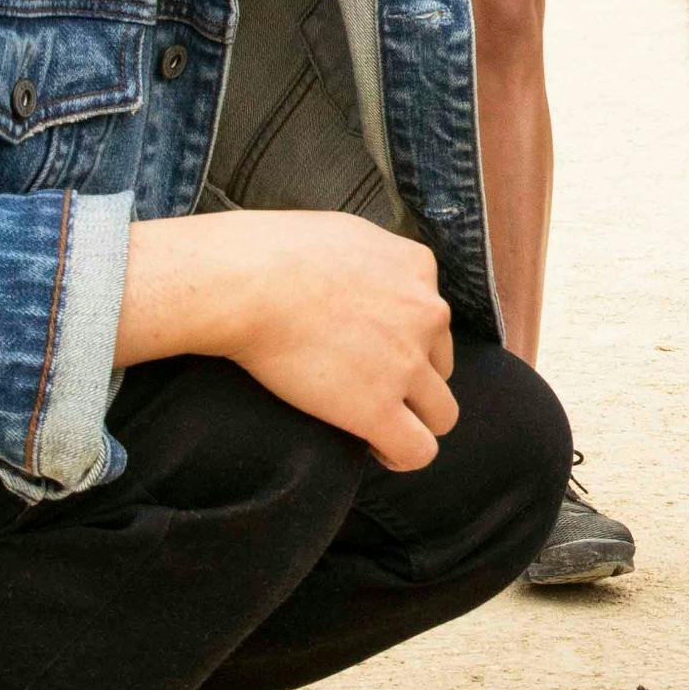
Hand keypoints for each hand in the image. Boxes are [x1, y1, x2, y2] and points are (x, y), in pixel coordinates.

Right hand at [120, 213, 458, 470]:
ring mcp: (407, 364)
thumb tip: (360, 275)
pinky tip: (378, 450)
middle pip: (440, 364)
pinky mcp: (378, 407)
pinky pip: (418, 450)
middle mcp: (427, 314)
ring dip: (415, 421)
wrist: (247, 282)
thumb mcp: (343, 233)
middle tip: (370, 388)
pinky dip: (402, 455)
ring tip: (379, 427)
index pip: (432, 317)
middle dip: (413, 381)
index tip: (371, 351)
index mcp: (418, 268)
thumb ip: (370, 259)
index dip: (406, 341)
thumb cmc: (271, 251)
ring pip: (441, 413)